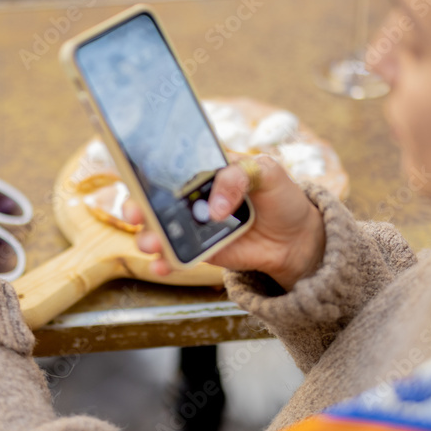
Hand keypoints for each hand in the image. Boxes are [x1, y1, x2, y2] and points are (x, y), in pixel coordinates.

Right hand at [123, 156, 325, 289]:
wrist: (296, 236)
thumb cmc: (280, 196)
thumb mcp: (267, 173)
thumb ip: (239, 177)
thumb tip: (214, 207)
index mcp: (205, 170)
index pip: (170, 165)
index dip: (148, 170)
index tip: (136, 177)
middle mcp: (193, 197)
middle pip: (155, 199)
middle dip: (138, 206)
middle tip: (135, 214)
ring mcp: (195, 225)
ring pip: (161, 230)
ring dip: (148, 236)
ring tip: (151, 243)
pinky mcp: (202, 251)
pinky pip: (177, 256)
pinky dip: (166, 262)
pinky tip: (162, 265)